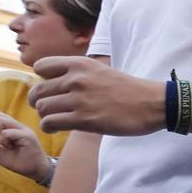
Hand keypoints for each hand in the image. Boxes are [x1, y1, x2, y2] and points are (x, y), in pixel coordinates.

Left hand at [0, 111, 51, 182]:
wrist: (36, 171)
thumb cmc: (20, 162)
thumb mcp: (0, 155)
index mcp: (12, 128)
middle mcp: (18, 126)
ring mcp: (23, 130)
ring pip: (2, 120)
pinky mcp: (27, 136)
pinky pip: (7, 133)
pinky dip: (3, 140)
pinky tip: (8, 147)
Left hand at [29, 56, 165, 135]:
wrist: (152, 103)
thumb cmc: (129, 90)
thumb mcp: (101, 71)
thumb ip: (79, 73)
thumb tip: (58, 82)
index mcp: (80, 64)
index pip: (41, 67)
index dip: (42, 79)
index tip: (53, 89)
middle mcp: (76, 79)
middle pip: (39, 90)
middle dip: (40, 102)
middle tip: (49, 109)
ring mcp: (79, 99)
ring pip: (42, 108)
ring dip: (45, 116)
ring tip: (55, 120)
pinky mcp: (84, 119)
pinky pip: (50, 122)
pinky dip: (49, 127)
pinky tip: (56, 129)